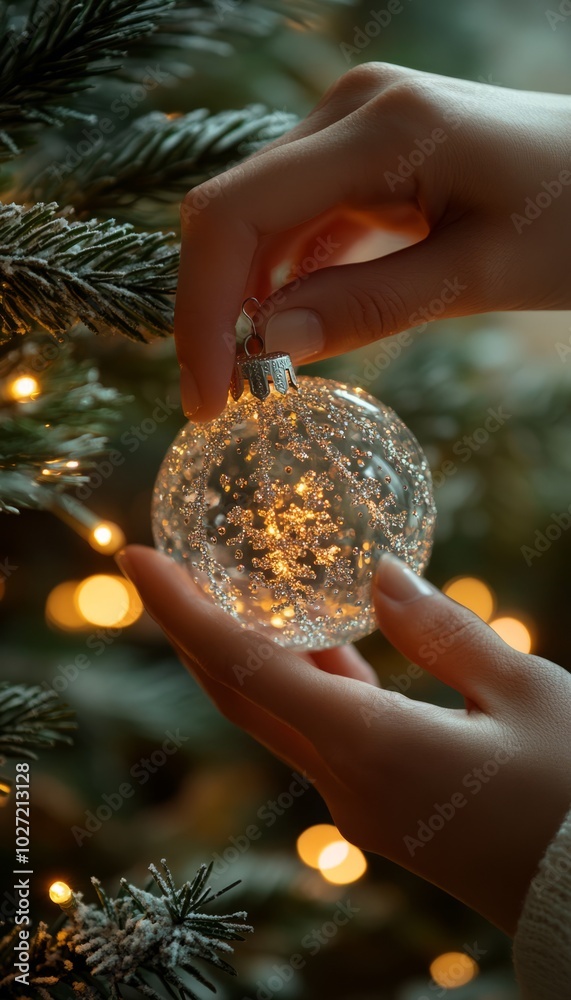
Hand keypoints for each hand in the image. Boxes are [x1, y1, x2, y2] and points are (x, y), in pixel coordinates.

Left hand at [116, 546, 570, 935]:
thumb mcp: (523, 691)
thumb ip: (442, 630)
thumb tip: (377, 575)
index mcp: (370, 746)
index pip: (244, 666)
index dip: (181, 608)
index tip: (134, 558)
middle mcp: (345, 781)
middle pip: (241, 694)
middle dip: (192, 628)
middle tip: (161, 567)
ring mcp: (360, 803)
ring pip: (281, 714)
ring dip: (248, 653)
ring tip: (234, 590)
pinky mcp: (383, 809)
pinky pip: (324, 733)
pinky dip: (307, 683)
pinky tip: (321, 643)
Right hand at [175, 62, 570, 419]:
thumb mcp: (478, 276)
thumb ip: (368, 306)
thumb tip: (267, 347)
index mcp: (376, 128)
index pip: (235, 216)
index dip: (204, 312)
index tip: (207, 399)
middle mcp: (348, 110)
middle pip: (233, 213)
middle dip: (216, 310)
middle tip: (223, 400)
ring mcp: (356, 126)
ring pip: (260, 219)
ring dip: (247, 297)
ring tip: (256, 375)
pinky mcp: (369, 153)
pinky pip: (302, 217)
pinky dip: (287, 276)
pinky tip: (294, 326)